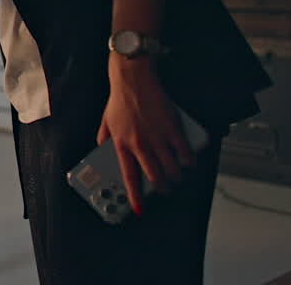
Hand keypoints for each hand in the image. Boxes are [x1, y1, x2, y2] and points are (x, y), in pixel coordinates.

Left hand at [97, 55, 194, 216]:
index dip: (134, 197)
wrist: (133, 80)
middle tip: (166, 189)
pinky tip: (189, 163)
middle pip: (155, 178)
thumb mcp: (105, 122)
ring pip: (172, 169)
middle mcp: (139, 144)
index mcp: (121, 145)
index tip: (138, 210)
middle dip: (163, 188)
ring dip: (177, 178)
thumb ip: (103, 139)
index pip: (128, 177)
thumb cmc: (119, 100)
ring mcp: (157, 137)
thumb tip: (100, 150)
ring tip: (178, 177)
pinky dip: (189, 162)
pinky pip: (185, 153)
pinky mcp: (172, 129)